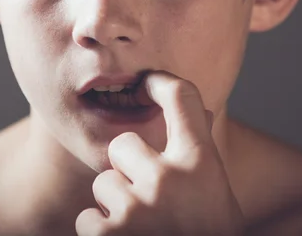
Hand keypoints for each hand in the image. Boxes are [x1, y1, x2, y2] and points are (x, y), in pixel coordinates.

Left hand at [75, 70, 243, 235]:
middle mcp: (170, 178)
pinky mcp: (109, 235)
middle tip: (151, 203)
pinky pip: (86, 219)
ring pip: (103, 184)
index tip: (148, 81)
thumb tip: (199, 113)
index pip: (184, 98)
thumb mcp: (215, 196)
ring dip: (115, 207)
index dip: (162, 81)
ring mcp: (138, 207)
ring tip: (143, 232)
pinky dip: (100, 235)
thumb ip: (197, 158)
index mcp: (202, 164)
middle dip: (128, 170)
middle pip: (124, 144)